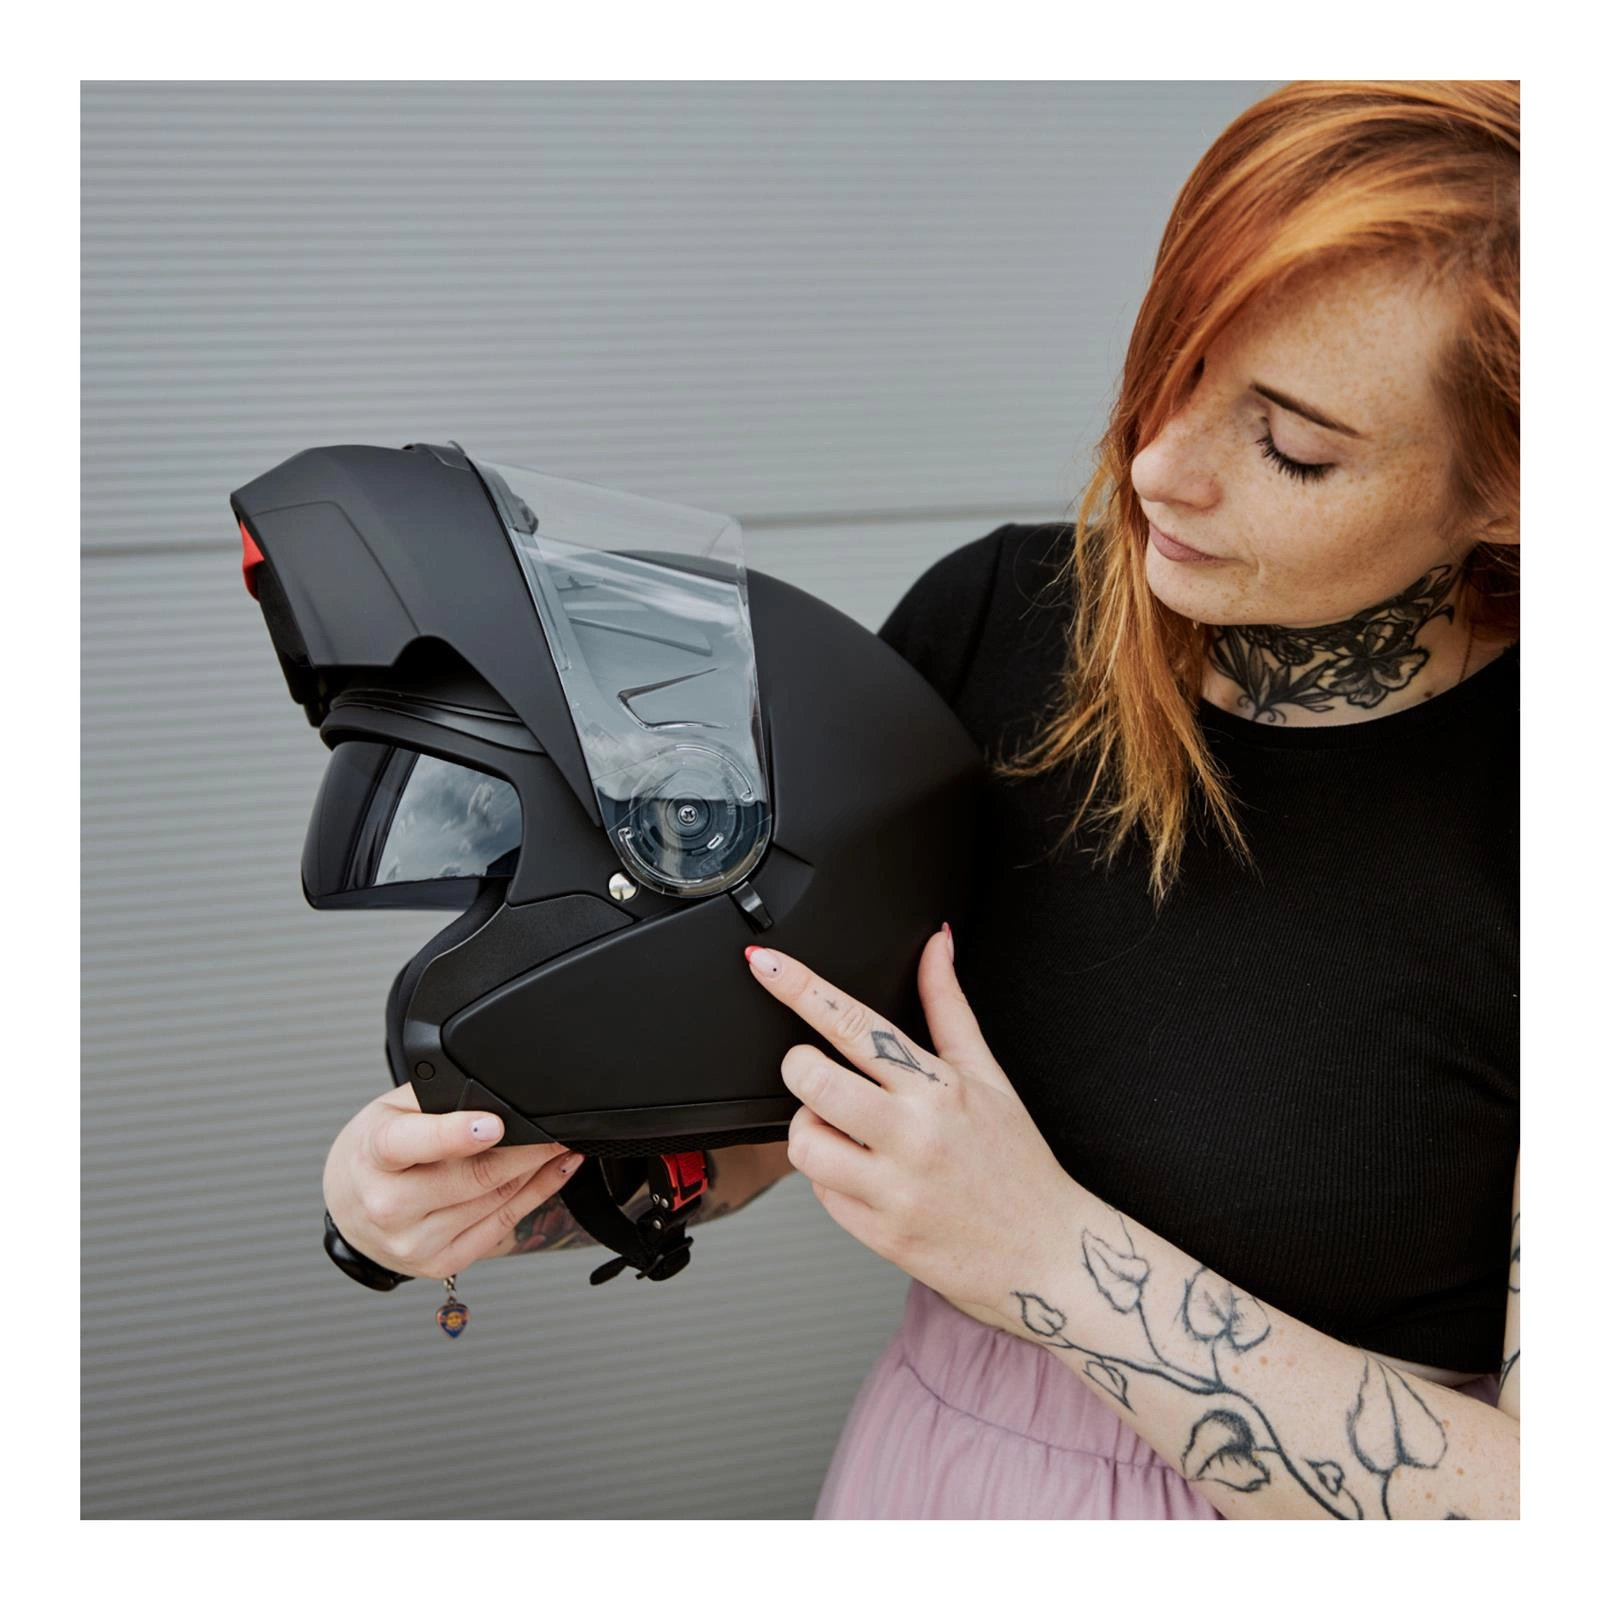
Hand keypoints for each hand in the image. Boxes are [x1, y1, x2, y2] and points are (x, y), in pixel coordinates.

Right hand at [322, 1082, 584, 1278]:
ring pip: (494, 1201)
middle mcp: (389, 1206)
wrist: (349, 1206)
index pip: (411, 1144)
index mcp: (373, 1157)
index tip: (493, 1124)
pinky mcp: (441, 1262)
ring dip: (536, 1170)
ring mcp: (414, 1242)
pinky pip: (502, 1225)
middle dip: (524, 1150)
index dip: (454, 1135)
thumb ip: (437, 1099)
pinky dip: (536, 1195)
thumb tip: (496, 1095)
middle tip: (553, 1127)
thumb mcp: (391, 1111)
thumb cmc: (376, 1152)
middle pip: (471, 1177)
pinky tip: (553, 1171)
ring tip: (558, 1144)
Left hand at [743, 928, 1075, 1319]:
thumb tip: (935, 945)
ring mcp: (894, 1188)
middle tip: (817, 1073)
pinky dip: (832, 1180)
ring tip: (845, 1131)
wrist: (1046, 1253)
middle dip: (798, 1067)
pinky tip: (867, 1177)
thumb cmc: (1018, 1163)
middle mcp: (914, 1134)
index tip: (767, 964)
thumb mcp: (989, 1075)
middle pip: (812, 1080)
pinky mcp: (880, 1234)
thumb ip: (949, 1007)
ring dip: (810, 1129)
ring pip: (803, 1142)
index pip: (856, 1024)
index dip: (802, 988)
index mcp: (938, 1087)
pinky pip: (821, 1194)